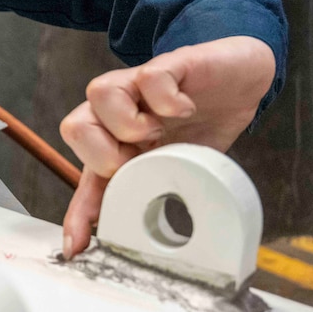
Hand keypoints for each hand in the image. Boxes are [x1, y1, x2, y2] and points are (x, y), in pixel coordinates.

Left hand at [59, 36, 274, 258]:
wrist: (239, 78)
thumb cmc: (200, 123)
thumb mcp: (177, 165)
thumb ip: (155, 190)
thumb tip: (143, 236)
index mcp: (117, 143)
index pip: (86, 176)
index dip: (78, 212)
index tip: (77, 246)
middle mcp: (118, 113)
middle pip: (74, 126)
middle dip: (104, 156)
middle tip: (141, 162)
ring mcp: (138, 86)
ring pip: (99, 94)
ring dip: (130, 124)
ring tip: (162, 132)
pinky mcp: (168, 65)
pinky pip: (148, 78)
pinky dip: (167, 100)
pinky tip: (185, 109)